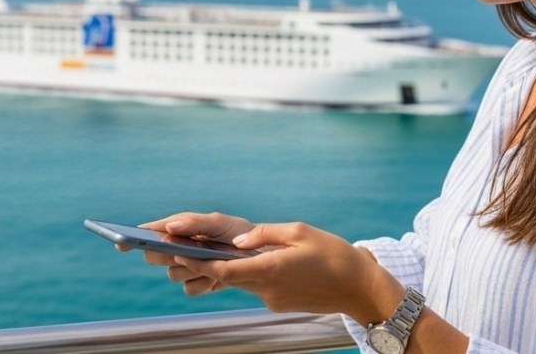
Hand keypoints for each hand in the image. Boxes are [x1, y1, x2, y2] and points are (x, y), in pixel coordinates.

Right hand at [119, 212, 255, 295]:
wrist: (259, 255)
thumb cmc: (237, 232)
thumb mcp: (218, 223)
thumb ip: (194, 223)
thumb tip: (168, 226)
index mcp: (179, 229)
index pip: (149, 233)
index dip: (131, 238)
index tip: (120, 242)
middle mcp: (178, 249)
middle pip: (154, 257)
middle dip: (165, 254)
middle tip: (181, 251)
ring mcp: (187, 268)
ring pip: (172, 274)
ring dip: (189, 268)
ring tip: (208, 261)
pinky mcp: (199, 284)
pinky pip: (189, 289)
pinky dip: (202, 283)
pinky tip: (214, 277)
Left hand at [171, 222, 404, 322]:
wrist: (359, 288)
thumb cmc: (333, 254)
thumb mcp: (300, 231)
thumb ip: (265, 234)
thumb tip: (237, 240)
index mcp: (271, 268)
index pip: (224, 269)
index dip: (198, 261)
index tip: (178, 250)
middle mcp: (267, 288)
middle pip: (226, 276)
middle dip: (202, 263)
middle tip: (177, 249)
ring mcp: (272, 299)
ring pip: (240, 281)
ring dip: (224, 269)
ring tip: (205, 253)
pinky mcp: (279, 303)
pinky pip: (256, 286)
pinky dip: (248, 274)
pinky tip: (250, 261)